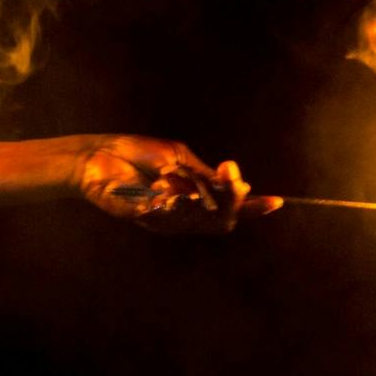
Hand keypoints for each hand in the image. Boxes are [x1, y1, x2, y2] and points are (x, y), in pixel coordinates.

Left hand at [75, 135, 282, 233]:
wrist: (99, 154)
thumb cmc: (137, 154)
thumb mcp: (179, 158)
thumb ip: (205, 174)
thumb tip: (240, 182)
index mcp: (195, 200)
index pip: (230, 210)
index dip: (254, 208)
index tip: (276, 201)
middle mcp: (184, 215)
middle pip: (222, 220)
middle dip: (233, 199)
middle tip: (232, 176)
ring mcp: (165, 220)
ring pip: (199, 220)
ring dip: (202, 197)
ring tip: (189, 177)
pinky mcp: (144, 218)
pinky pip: (169, 215)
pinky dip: (173, 198)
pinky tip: (166, 183)